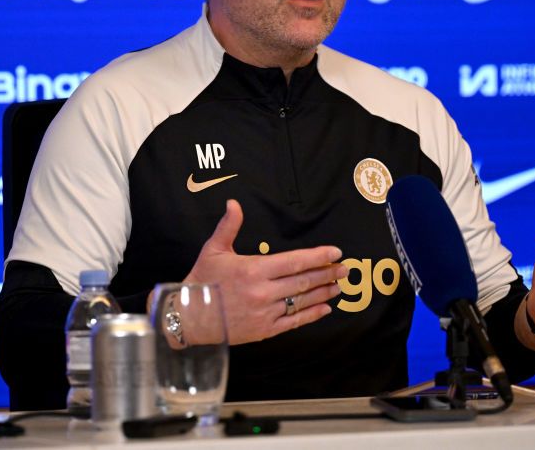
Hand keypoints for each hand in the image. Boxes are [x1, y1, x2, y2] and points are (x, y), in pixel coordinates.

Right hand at [182, 199, 346, 344]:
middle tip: (345, 268)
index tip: (335, 252)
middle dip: (327, 273)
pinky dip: (311, 315)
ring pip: (302, 301)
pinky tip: (324, 309)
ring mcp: (265, 313)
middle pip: (304, 281)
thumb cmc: (202, 281)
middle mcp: (263, 292)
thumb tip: (234, 203)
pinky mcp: (264, 330)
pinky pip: (294, 322)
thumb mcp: (214, 250)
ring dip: (323, 293)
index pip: (295, 261)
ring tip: (338, 286)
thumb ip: (229, 226)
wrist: (189, 317)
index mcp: (253, 270)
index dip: (318, 257)